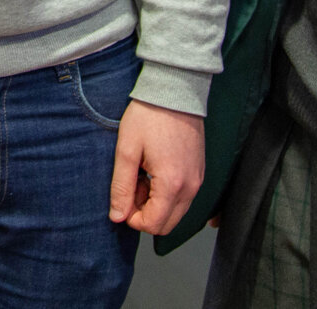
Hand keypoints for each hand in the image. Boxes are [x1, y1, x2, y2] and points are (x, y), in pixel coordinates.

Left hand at [108, 100, 205, 235]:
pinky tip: (154, 170)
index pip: (153, 225)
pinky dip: (167, 194)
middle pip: (166, 225)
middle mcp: (191, 187)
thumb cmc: (149, 116)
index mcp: (172, 184)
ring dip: (155, 203)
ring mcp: (198, 180)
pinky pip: (183, 198)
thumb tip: (117, 216)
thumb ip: (121, 187)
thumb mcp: (126, 150)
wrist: (175, 91)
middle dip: (144, 212)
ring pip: (175, 212)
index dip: (132, 218)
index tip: (123, 195)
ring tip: (142, 174)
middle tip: (132, 184)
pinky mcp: (199, 173)